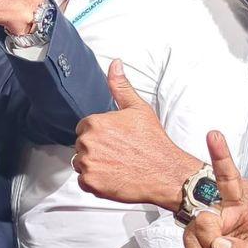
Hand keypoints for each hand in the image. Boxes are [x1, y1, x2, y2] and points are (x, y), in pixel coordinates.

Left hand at [73, 60, 200, 209]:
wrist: (167, 173)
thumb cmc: (154, 143)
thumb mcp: (139, 109)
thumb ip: (121, 86)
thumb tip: (115, 64)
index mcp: (95, 123)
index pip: (84, 128)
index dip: (99, 134)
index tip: (114, 139)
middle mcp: (88, 143)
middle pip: (81, 146)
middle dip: (96, 149)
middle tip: (118, 153)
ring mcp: (88, 164)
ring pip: (81, 163)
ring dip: (94, 165)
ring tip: (117, 165)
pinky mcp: (91, 183)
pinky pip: (84, 181)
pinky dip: (96, 181)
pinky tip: (113, 176)